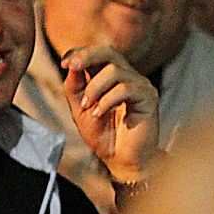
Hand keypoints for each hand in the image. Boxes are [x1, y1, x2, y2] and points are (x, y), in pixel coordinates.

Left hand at [61, 45, 160, 182]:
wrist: (122, 160)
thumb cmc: (104, 136)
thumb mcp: (80, 110)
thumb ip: (75, 88)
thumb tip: (70, 65)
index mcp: (110, 78)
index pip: (98, 54)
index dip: (80, 53)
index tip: (64, 63)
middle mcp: (127, 77)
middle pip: (109, 52)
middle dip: (87, 57)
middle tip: (71, 67)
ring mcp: (140, 86)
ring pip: (115, 71)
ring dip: (95, 88)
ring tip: (88, 107)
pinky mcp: (149, 97)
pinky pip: (126, 89)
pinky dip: (107, 100)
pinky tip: (99, 113)